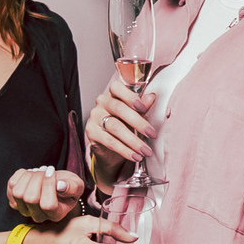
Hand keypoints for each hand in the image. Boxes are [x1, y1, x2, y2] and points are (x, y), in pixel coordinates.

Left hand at [7, 166, 86, 222]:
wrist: (57, 186)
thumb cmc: (68, 186)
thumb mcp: (77, 186)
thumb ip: (72, 187)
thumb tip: (60, 186)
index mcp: (56, 214)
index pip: (48, 204)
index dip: (49, 185)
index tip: (52, 171)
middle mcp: (39, 216)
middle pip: (30, 198)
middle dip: (37, 178)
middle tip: (45, 170)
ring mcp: (24, 210)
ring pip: (18, 192)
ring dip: (28, 176)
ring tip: (38, 172)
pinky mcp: (14, 200)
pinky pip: (11, 185)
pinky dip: (20, 175)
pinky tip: (30, 174)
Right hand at [87, 74, 155, 189]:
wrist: (110, 148)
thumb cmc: (124, 125)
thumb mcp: (135, 115)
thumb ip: (142, 106)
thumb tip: (152, 98)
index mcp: (113, 94)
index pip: (117, 88)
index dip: (130, 96)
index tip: (143, 107)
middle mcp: (102, 103)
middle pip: (119, 109)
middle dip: (139, 123)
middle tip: (152, 134)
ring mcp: (95, 117)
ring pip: (115, 127)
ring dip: (134, 141)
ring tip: (145, 150)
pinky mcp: (91, 132)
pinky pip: (109, 141)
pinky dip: (124, 150)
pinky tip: (135, 155)